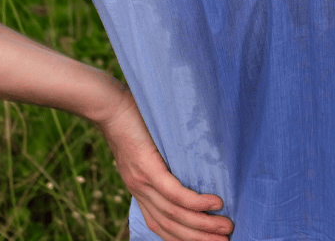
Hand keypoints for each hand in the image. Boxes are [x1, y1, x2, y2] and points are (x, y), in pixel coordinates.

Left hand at [99, 89, 233, 240]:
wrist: (108, 107)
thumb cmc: (131, 122)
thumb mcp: (145, 151)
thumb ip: (161, 166)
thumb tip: (190, 168)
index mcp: (140, 191)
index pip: (161, 226)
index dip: (184, 238)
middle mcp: (140, 192)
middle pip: (171, 226)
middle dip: (200, 238)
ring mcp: (143, 182)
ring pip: (175, 214)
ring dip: (203, 225)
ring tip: (226, 228)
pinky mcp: (148, 168)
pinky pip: (174, 193)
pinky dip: (196, 203)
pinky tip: (215, 204)